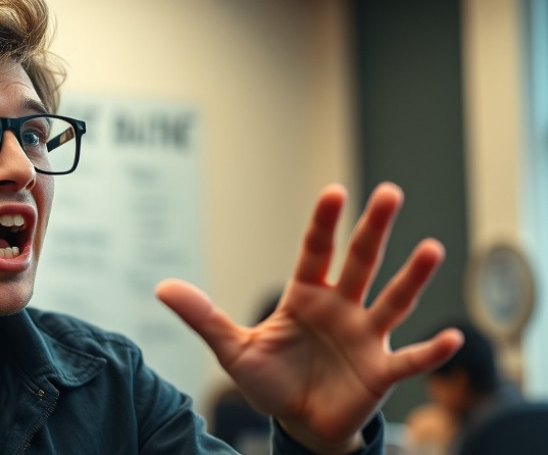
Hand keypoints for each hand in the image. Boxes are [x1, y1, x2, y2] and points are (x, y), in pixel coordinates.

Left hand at [156, 182, 462, 453]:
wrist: (298, 422)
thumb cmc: (270, 379)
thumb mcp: (232, 349)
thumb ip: (203, 317)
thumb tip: (160, 288)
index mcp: (305, 296)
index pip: (316, 252)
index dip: (324, 224)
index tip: (335, 193)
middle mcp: (340, 308)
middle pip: (360, 263)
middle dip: (373, 230)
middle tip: (390, 193)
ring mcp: (364, 338)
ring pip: (392, 301)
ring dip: (412, 278)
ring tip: (431, 248)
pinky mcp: (380, 372)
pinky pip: (410, 360)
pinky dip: (431, 351)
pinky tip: (453, 337)